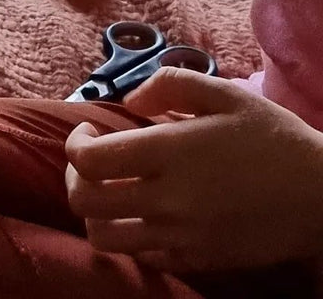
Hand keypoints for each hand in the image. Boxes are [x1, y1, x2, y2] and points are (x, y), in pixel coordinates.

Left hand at [65, 68, 322, 273]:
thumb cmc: (271, 137)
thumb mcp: (223, 93)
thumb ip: (168, 84)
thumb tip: (127, 102)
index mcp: (170, 153)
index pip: (89, 160)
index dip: (74, 144)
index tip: (87, 131)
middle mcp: (168, 199)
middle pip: (84, 201)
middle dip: (74, 177)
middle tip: (89, 161)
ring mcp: (181, 236)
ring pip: (104, 237)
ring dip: (94, 212)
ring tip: (108, 190)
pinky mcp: (198, 261)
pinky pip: (141, 256)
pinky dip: (128, 235)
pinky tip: (141, 213)